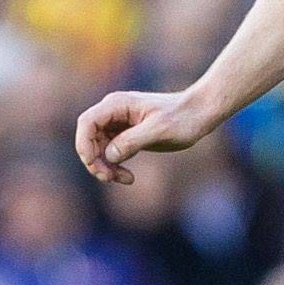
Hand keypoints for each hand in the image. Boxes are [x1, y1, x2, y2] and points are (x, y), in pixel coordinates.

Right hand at [73, 87, 217, 184]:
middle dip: (95, 160)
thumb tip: (109, 155)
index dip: (84, 144)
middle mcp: (114, 112)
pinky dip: (114, 166)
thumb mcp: (159, 130)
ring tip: (125, 179)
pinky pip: (110, 153)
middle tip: (110, 178)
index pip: (87, 123)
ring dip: (105, 167)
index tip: (94, 164)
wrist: (200, 114)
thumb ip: (132, 140)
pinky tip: (128, 177)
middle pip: (88, 138)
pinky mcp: (126, 135)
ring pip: (98, 148)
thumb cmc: (183, 118)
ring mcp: (118, 124)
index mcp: (117, 104)